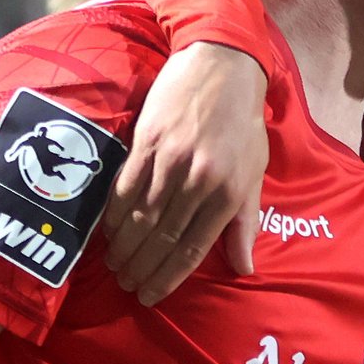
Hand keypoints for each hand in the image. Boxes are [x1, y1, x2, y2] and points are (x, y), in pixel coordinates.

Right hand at [103, 43, 269, 304]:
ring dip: (125, 248)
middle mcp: (199, 180)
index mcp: (228, 192)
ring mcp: (170, 161)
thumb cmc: (243, 125)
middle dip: (143, 267)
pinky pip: (124, 187)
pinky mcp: (146, 142)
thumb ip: (245, 223)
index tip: (151, 295)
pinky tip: (108, 233)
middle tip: (127, 286)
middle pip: (163, 237)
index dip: (169, 277)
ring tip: (115, 267)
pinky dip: (114, 215)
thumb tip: (244, 268)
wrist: (222, 68)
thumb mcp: (255, 173)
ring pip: (140, 216)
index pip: (193, 248)